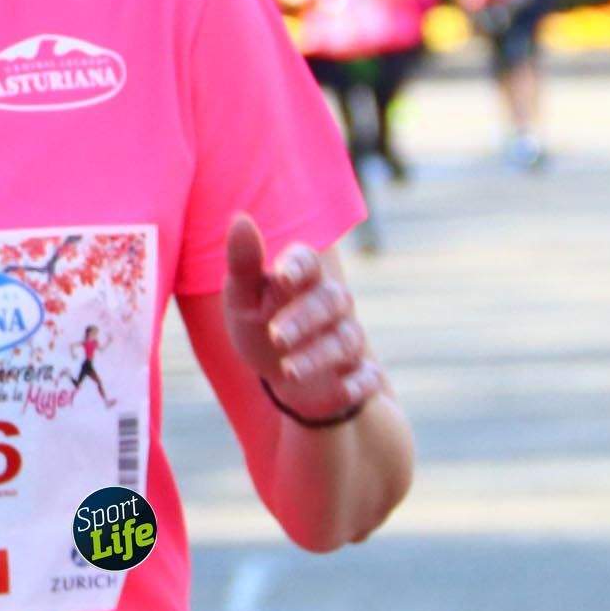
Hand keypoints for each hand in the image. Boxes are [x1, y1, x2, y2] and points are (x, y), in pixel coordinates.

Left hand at [225, 216, 385, 427]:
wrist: (283, 376)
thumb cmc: (261, 326)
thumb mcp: (243, 299)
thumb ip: (243, 263)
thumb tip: (242, 219)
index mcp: (302, 279)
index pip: (308, 261)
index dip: (298, 267)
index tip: (281, 277)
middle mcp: (331, 304)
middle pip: (330, 300)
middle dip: (304, 318)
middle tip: (276, 336)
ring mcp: (347, 340)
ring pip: (346, 340)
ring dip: (319, 355)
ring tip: (288, 371)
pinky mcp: (359, 375)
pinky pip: (368, 377)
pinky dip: (357, 385)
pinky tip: (341, 392)